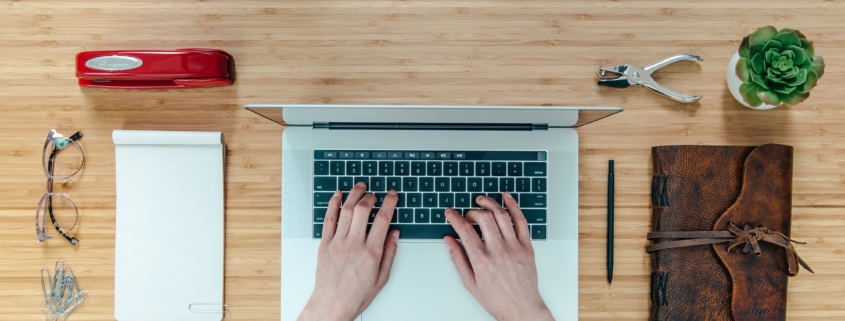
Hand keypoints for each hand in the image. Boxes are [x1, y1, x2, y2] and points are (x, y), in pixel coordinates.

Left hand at [298, 182, 399, 320]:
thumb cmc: (356, 295)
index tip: (392, 195)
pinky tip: (338, 195)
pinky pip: (329, 219)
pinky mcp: (325, 244)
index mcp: (371, 252)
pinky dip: (333, 204)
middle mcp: (354, 244)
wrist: (332, 305)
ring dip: (354, 194)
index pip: (382, 219)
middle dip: (371, 196)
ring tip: (360, 187)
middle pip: (363, 209)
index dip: (389, 202)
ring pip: (346, 210)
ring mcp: (337, 242)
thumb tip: (394, 234)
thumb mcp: (382, 278)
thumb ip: (389, 253)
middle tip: (375, 194)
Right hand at [444, 192, 553, 320]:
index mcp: (482, 261)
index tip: (450, 213)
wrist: (522, 310)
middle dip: (471, 211)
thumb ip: (458, 259)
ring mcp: (514, 247)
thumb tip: (449, 241)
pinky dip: (513, 206)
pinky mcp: (527, 247)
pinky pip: (521, 221)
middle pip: (483, 218)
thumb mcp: (470, 283)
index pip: (464, 230)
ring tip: (481, 201)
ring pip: (501, 215)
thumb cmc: (497, 300)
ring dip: (489, 203)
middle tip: (467, 214)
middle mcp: (498, 251)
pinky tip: (507, 198)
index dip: (454, 217)